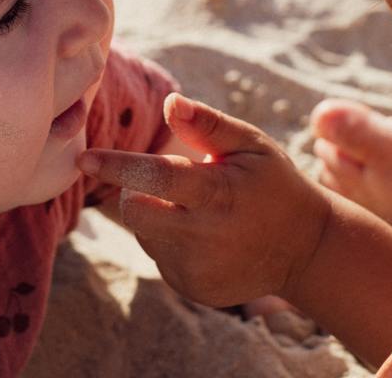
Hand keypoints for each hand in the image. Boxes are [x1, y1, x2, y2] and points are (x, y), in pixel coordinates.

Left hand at [77, 93, 331, 307]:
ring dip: (154, 213)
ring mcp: (197, 270)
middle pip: (134, 212)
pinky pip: (159, 256)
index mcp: (218, 193)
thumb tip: (169, 101)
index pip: (157, 178)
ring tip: (196, 207)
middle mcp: (204, 238)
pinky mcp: (193, 288)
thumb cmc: (273, 182)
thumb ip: (207, 123)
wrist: (307, 249)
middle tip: (161, 179)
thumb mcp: (250, 144)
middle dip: (131, 191)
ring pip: (144, 233)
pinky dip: (168, 239)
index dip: (117, 167)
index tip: (84, 158)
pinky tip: (203, 233)